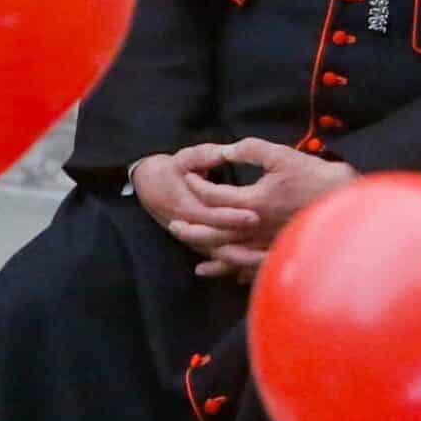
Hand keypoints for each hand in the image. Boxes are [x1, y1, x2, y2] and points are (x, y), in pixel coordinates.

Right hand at [133, 145, 261, 258]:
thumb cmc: (168, 170)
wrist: (148, 184)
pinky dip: (240, 265)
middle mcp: (194, 229)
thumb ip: (204, 156)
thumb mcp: (183, 158)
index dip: (234, 217)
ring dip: (246, 261)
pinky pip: (222, 260)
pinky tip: (260, 268)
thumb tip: (224, 152)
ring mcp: (197, 239)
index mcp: (188, 207)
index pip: (214, 217)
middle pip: (221, 243)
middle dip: (245, 246)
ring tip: (271, 261)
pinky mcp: (203, 244)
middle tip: (272, 247)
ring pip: (223, 256)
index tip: (256, 216)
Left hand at [174, 138, 359, 280]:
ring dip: (204, 247)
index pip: (213, 196)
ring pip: (225, 249)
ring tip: (189, 246)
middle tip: (173, 224)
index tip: (188, 176)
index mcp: (253, 200)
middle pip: (212, 230)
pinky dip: (227, 267)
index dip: (197, 184)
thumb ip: (251, 150)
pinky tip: (215, 269)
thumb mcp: (282, 156)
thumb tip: (226, 151)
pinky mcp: (276, 249)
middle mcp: (254, 226)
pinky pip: (245, 264)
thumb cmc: (316, 176)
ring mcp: (265, 241)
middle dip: (190, 225)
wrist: (346, 201)